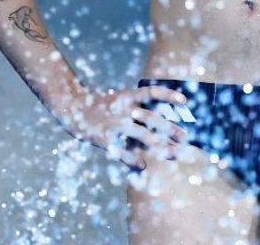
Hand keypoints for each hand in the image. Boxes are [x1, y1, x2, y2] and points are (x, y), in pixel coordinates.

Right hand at [51, 84, 191, 170]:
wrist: (72, 107)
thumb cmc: (104, 106)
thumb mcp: (121, 100)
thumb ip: (141, 108)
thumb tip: (167, 119)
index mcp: (128, 96)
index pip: (151, 92)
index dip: (168, 95)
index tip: (185, 101)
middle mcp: (123, 108)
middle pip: (151, 117)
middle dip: (170, 128)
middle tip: (186, 138)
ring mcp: (114, 123)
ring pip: (141, 135)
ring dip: (159, 145)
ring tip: (173, 154)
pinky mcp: (103, 138)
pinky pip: (121, 150)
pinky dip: (132, 159)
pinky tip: (142, 166)